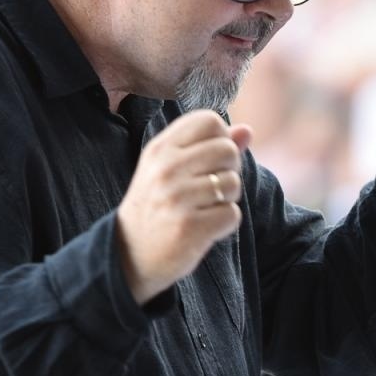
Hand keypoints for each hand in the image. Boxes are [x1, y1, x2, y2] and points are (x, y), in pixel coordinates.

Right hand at [115, 110, 250, 303]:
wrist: (128, 255)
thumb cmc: (157, 207)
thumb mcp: (172, 169)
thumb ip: (209, 146)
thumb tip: (247, 130)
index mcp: (160, 148)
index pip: (210, 121)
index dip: (221, 139)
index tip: (208, 160)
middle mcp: (166, 168)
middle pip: (228, 150)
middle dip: (229, 170)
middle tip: (210, 189)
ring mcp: (177, 198)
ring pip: (233, 183)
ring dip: (227, 200)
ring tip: (204, 209)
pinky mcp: (190, 227)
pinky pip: (232, 214)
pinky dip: (225, 224)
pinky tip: (205, 227)